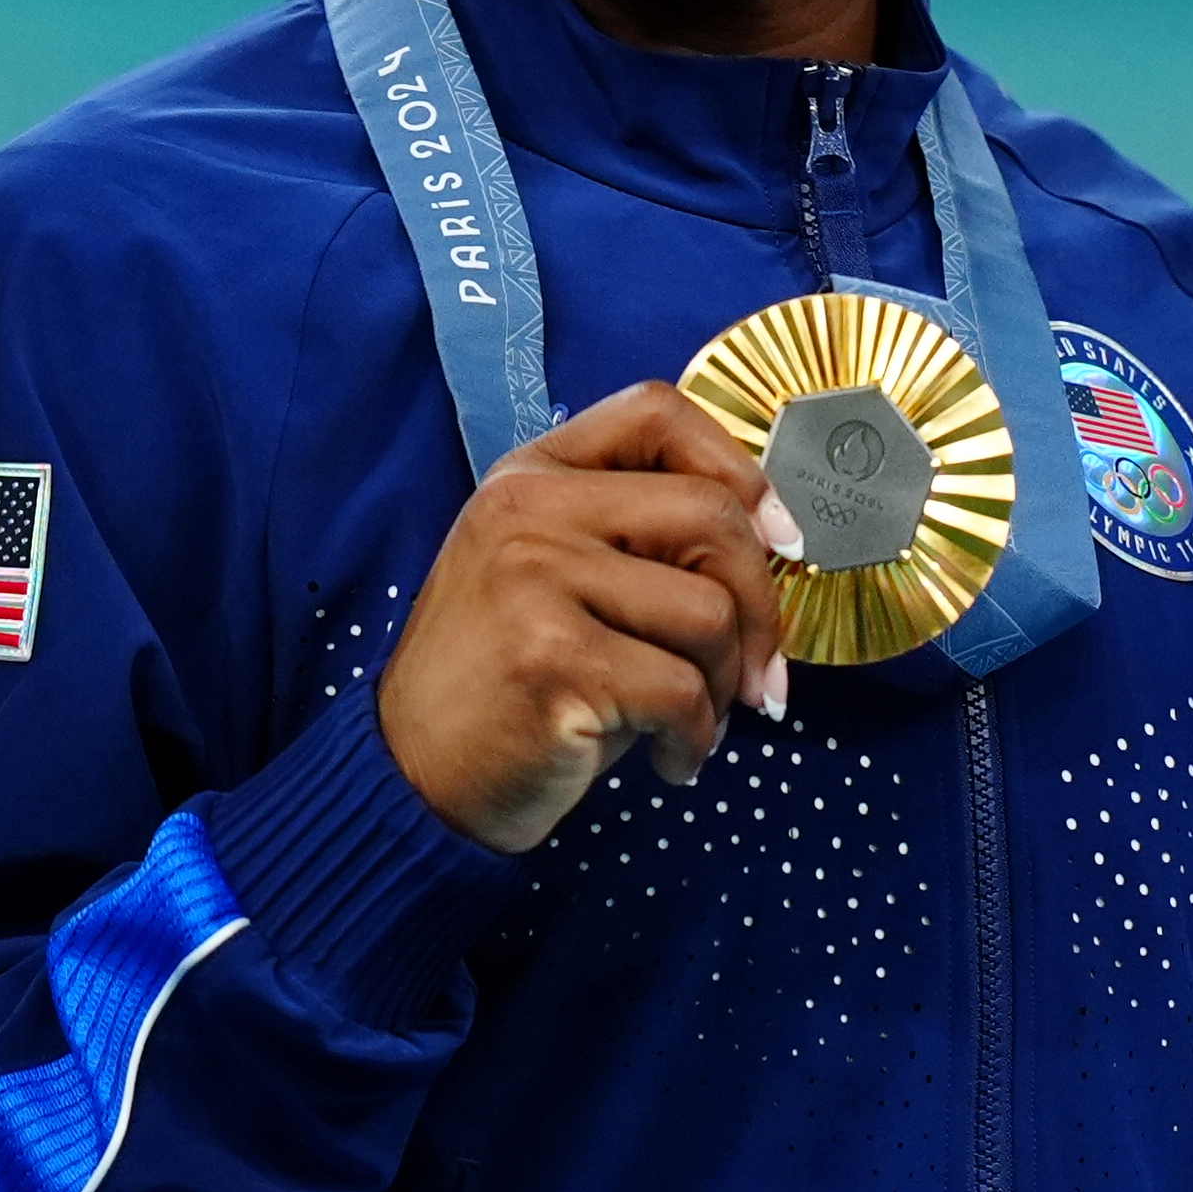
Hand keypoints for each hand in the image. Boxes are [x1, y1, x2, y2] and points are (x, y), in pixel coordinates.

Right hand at [378, 381, 798, 852]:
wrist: (412, 778)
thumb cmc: (506, 682)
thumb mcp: (553, 576)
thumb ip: (639, 538)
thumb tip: (775, 540)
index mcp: (532, 475)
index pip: (657, 413)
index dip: (741, 469)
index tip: (780, 535)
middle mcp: (528, 511)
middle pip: (710, 515)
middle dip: (763, 606)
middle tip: (758, 675)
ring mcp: (534, 579)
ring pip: (709, 612)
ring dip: (724, 686)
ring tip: (689, 723)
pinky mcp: (551, 659)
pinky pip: (682, 691)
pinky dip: (697, 740)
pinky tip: (669, 760)